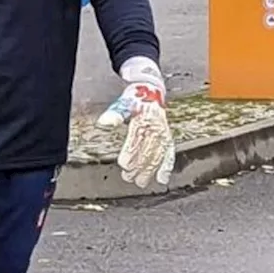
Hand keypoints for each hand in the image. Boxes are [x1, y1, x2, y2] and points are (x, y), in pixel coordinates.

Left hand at [95, 57, 175, 188]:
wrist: (151, 91)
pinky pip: (170, 154)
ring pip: (157, 155)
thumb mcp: (123, 103)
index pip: (137, 139)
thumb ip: (115, 115)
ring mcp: (163, 134)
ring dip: (149, 170)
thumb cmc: (135, 99)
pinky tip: (162, 178)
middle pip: (147, 150)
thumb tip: (103, 123)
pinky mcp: (167, 138)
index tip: (124, 164)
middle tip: (128, 177)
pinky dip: (167, 166)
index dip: (131, 153)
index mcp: (143, 119)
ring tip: (140, 181)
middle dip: (138, 166)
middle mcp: (155, 127)